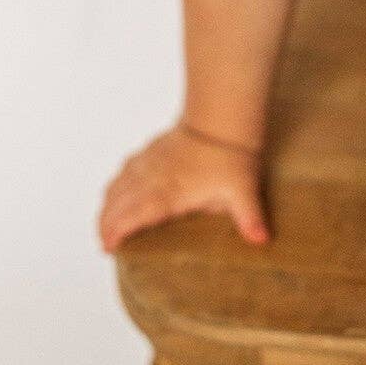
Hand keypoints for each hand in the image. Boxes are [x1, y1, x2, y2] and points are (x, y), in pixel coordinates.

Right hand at [98, 122, 269, 251]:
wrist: (222, 118)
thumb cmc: (231, 155)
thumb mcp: (243, 190)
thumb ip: (250, 217)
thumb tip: (262, 239)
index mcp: (172, 192)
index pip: (136, 214)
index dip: (117, 230)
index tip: (108, 246)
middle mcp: (154, 178)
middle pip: (119, 203)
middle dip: (106, 225)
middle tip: (103, 244)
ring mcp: (150, 164)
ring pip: (118, 186)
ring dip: (107, 207)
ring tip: (104, 226)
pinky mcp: (151, 153)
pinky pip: (125, 171)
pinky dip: (115, 186)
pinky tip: (115, 194)